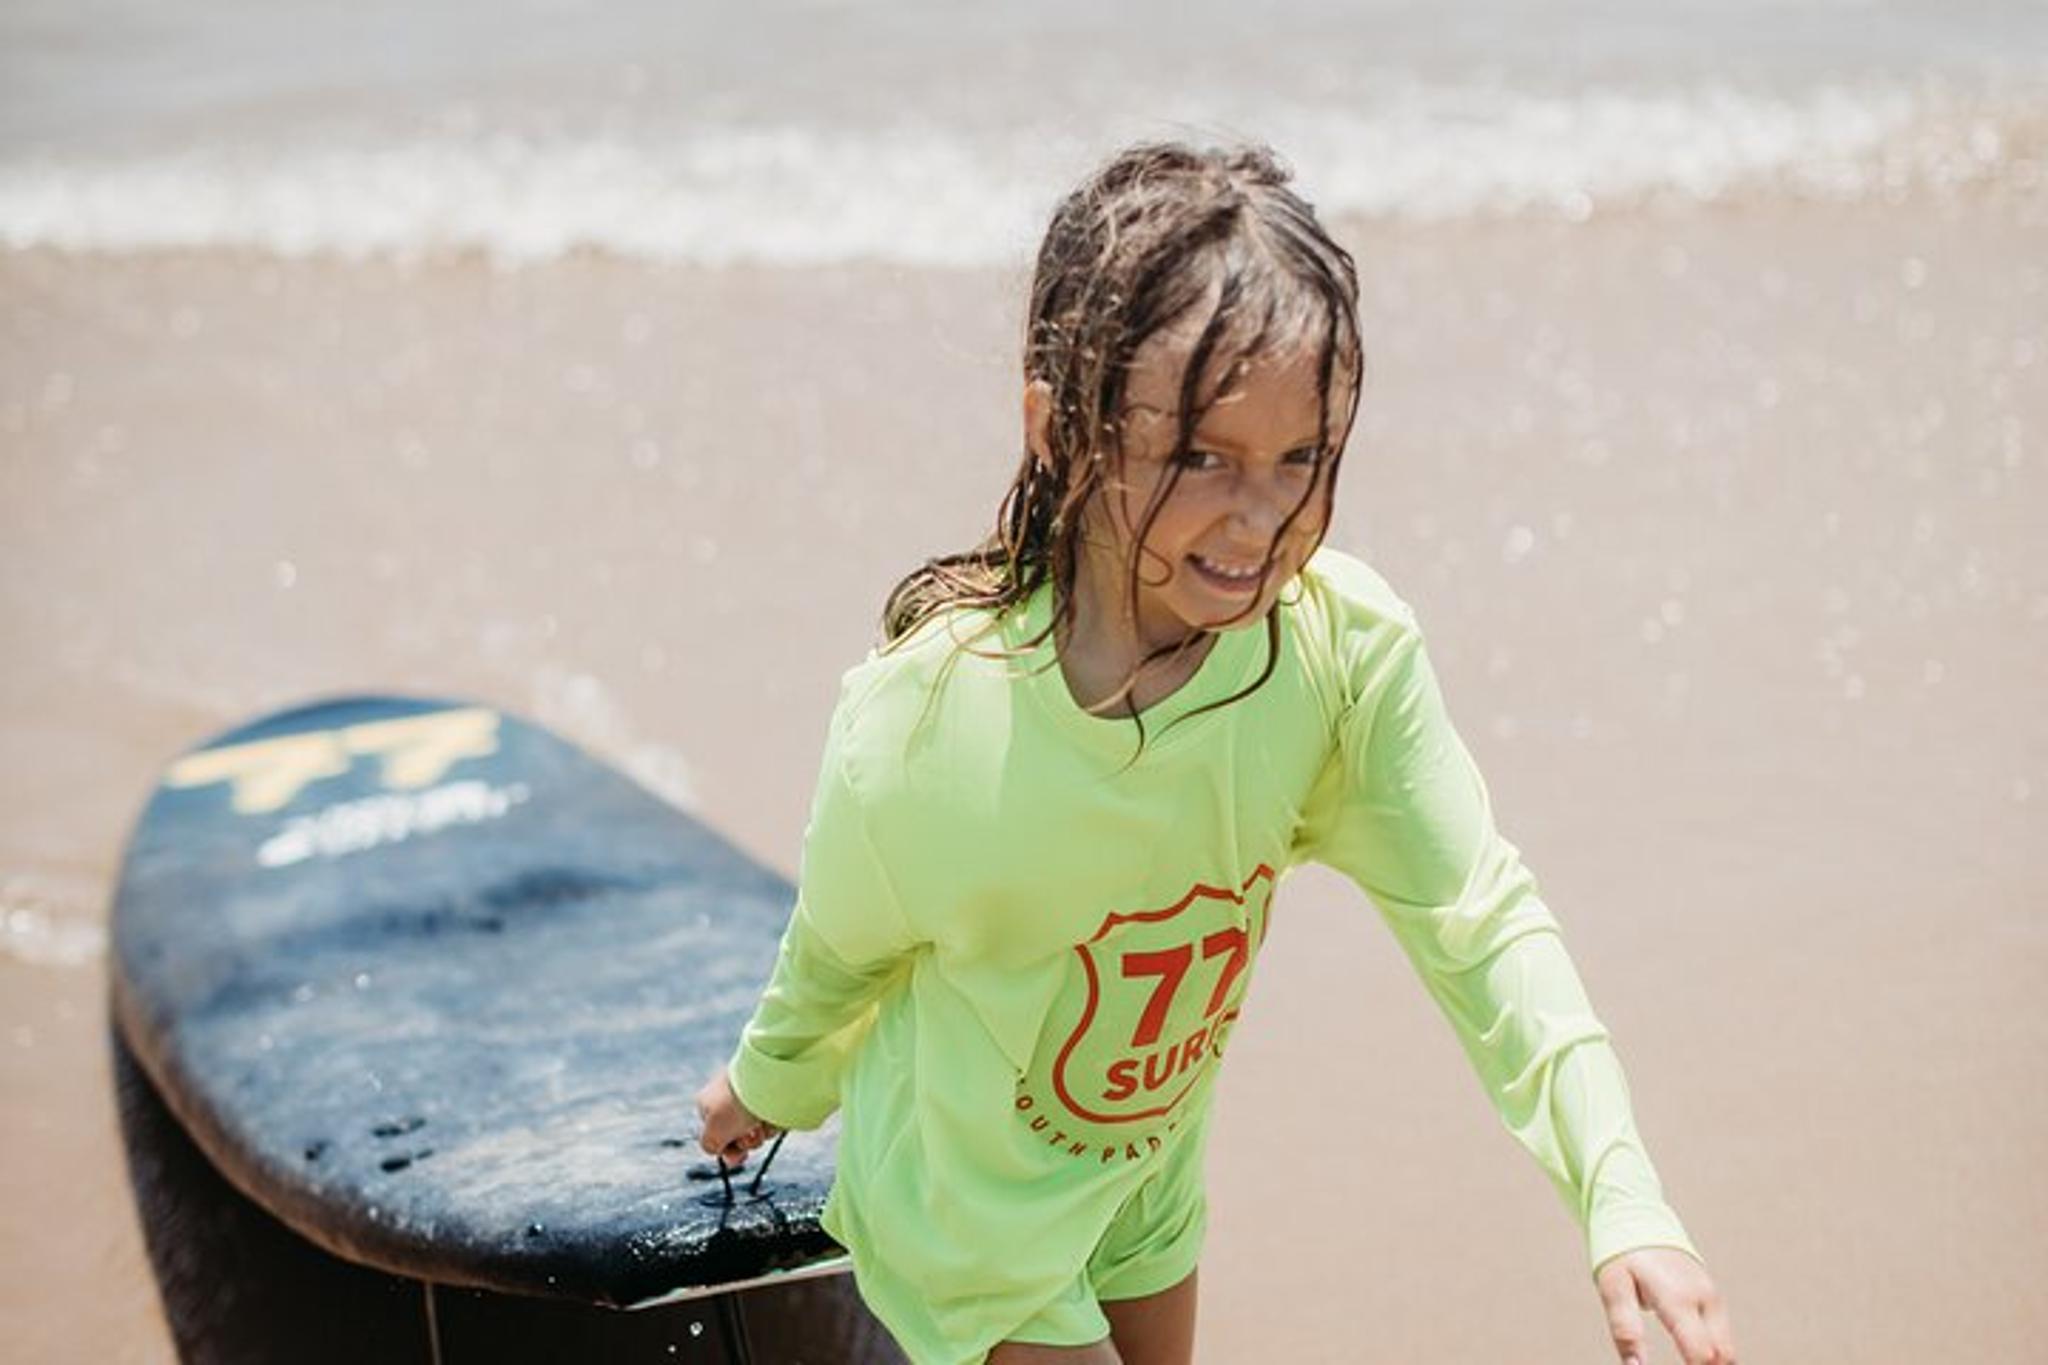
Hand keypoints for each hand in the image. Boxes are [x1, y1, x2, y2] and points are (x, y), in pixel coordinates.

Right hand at [694, 1066, 781, 1168]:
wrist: (764, 1079)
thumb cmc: (733, 1106)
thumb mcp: (713, 1135)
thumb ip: (710, 1146)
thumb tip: (716, 1149)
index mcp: (708, 1102)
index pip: (715, 1133)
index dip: (726, 1148)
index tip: (737, 1158)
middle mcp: (728, 1096)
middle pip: (738, 1133)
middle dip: (746, 1142)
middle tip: (752, 1138)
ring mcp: (751, 1095)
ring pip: (757, 1127)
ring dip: (760, 1133)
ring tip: (761, 1124)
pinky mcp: (772, 1095)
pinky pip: (773, 1118)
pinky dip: (773, 1123)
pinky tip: (772, 1117)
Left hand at [1594, 1246, 1737, 1364]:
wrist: (1639, 1220)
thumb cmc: (1622, 1255)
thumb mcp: (1613, 1289)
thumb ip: (1625, 1330)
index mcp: (1679, 1298)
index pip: (1702, 1354)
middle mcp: (1705, 1299)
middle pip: (1723, 1356)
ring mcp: (1713, 1299)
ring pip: (1728, 1350)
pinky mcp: (1714, 1300)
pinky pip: (1722, 1338)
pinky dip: (1713, 1356)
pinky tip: (1693, 1364)